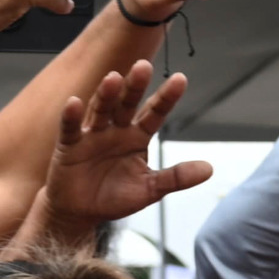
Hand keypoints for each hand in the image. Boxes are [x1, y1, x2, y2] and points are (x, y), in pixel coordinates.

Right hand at [40, 61, 212, 248]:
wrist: (81, 212)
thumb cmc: (114, 197)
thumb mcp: (149, 189)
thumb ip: (176, 177)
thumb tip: (209, 169)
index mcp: (138, 136)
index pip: (155, 113)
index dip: (166, 97)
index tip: (181, 79)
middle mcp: (116, 129)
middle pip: (127, 104)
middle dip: (135, 86)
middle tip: (144, 66)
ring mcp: (93, 134)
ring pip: (101, 110)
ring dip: (107, 94)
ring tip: (114, 78)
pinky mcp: (70, 145)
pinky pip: (71, 128)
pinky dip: (72, 115)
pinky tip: (75, 102)